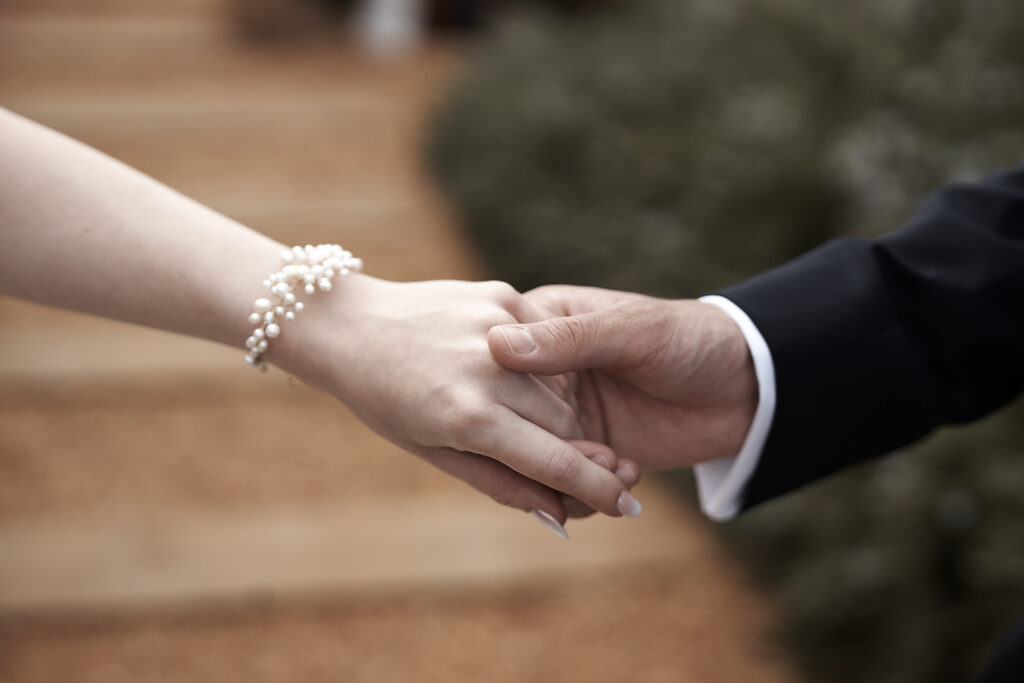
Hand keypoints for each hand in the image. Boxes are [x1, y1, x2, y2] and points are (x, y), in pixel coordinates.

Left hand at [270, 275, 640, 526]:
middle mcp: (488, 369)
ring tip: (521, 413)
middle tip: (578, 461)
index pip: (555, 461)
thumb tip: (557, 515)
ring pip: (558, 382)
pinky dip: (536, 364)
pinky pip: (542, 339)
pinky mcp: (499, 295)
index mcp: (469, 417)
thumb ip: (500, 483)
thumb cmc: (385, 400)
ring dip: (555, 407)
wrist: (351, 326)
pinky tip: (505, 368)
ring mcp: (496, 325)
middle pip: (564, 423)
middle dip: (574, 448)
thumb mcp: (435, 451)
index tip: (626, 507)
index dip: (596, 489)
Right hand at [487, 285, 757, 470]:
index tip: (522, 423)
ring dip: (567, 480)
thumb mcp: (632, 332)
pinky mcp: (585, 450)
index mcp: (540, 326)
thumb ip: (569, 340)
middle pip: (506, 421)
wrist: (746, 388)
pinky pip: (561, 484)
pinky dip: (587, 493)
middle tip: (595, 457)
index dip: (499, 399)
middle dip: (540, 451)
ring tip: (618, 471)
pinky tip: (628, 481)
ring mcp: (562, 415)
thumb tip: (497, 346)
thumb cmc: (689, 340)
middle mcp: (542, 374)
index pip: (492, 365)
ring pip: (531, 460)